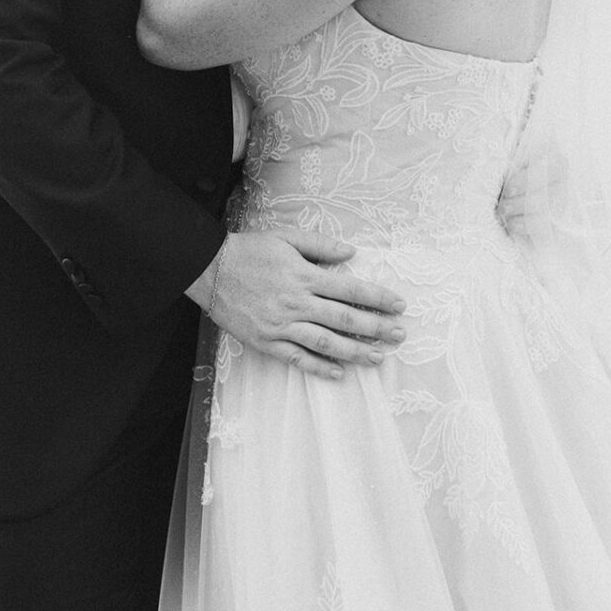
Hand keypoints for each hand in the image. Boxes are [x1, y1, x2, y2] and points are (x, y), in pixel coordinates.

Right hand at [187, 229, 405, 378]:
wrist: (210, 270)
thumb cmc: (250, 250)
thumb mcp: (286, 237)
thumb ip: (320, 245)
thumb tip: (351, 252)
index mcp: (304, 276)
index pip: (350, 289)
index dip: (377, 298)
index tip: (398, 305)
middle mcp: (297, 303)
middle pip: (344, 319)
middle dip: (376, 327)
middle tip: (400, 334)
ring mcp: (282, 325)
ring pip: (326, 343)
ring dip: (355, 352)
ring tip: (379, 358)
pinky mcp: (267, 341)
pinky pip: (297, 358)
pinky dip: (319, 367)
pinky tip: (338, 373)